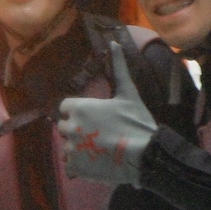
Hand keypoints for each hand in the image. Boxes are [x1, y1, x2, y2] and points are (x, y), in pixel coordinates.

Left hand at [57, 41, 157, 185]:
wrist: (146, 155)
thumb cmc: (137, 122)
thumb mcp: (128, 92)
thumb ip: (118, 68)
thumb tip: (114, 42)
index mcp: (78, 107)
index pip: (65, 107)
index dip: (77, 112)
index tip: (93, 120)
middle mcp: (70, 126)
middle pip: (64, 127)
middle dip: (77, 130)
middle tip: (98, 136)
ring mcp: (71, 148)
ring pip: (67, 147)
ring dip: (79, 149)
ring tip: (99, 151)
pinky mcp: (75, 167)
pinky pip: (70, 166)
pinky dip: (80, 166)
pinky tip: (96, 163)